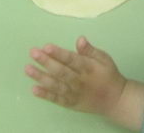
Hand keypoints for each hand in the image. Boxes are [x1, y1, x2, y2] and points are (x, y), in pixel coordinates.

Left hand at [26, 37, 143, 129]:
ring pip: (56, 85)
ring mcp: (74, 93)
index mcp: (88, 68)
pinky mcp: (71, 103)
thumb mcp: (104, 58)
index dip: (59, 53)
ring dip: (41, 77)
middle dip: (46, 62)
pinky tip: (34, 89)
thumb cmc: (108, 75)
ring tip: (27, 69)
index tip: (47, 46)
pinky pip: (57, 100)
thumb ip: (90, 50)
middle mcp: (80, 81)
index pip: (72, 59)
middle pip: (61, 71)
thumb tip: (80, 39)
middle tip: (33, 52)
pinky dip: (45, 95)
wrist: (116, 100)